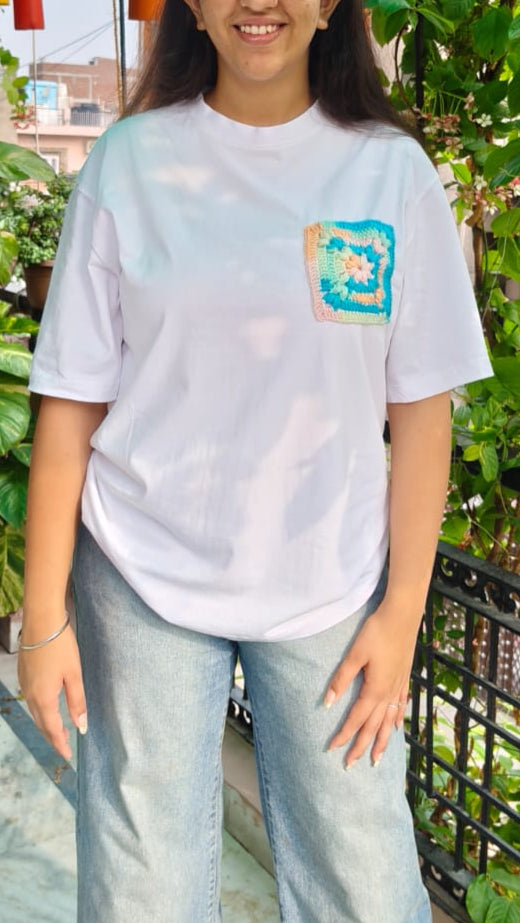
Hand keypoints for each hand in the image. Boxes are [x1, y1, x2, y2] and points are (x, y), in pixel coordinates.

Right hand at [18, 625, 86, 760]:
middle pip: (41, 723)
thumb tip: (81, 726)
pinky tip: (48, 708)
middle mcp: (31, 694)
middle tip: (65, 745)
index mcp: (44, 697)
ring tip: (59, 730)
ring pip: (35, 713)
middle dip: (52, 736)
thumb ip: (77, 702)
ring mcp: (25, 684)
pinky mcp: (23, 675)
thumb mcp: (74, 674)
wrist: (41, 621)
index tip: (68, 755)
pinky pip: (31, 700)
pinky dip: (40, 711)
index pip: (51, 729)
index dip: (60, 743)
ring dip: (46, 724)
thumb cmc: (61, 646)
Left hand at [325, 603, 417, 767]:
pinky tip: (397, 727)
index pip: (356, 719)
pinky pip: (401, 706)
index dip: (344, 735)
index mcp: (375, 690)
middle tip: (351, 765)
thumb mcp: (354, 654)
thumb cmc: (376, 632)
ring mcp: (399, 686)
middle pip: (374, 727)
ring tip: (376, 759)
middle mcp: (389, 693)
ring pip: (390, 722)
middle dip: (361, 747)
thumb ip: (341, 679)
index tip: (332, 749)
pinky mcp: (404, 677)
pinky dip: (397, 720)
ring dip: (382, 741)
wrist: (402, 615)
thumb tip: (328, 703)